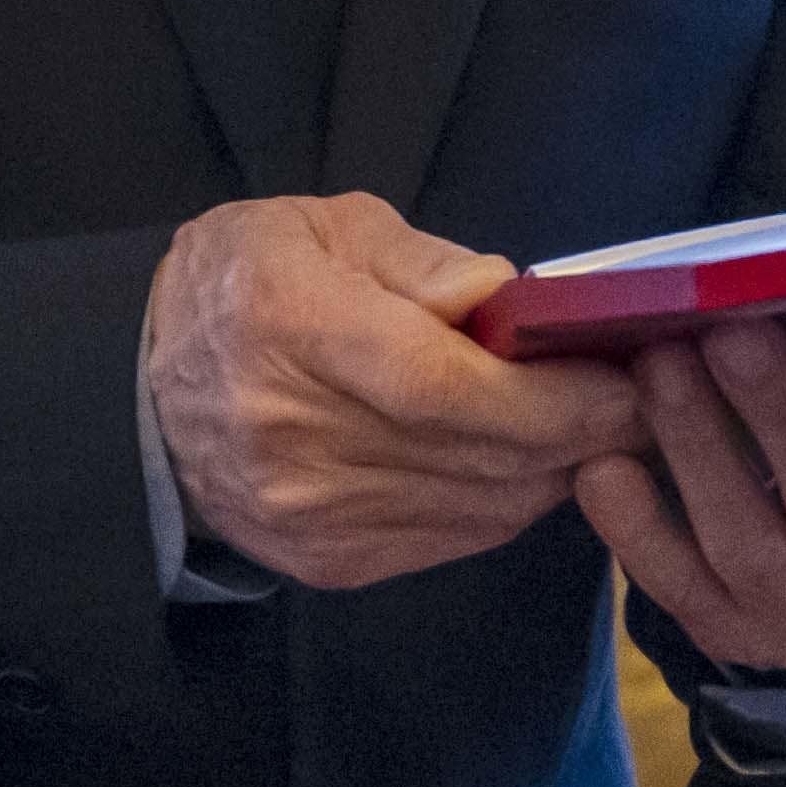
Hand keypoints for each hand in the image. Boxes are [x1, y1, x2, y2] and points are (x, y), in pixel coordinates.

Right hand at [146, 195, 647, 592]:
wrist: (142, 392)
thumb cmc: (245, 286)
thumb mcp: (321, 226)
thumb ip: (421, 261)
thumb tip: (506, 297)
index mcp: (288, 325)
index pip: (440, 384)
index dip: (546, 393)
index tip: (620, 376)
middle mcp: (291, 433)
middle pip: (474, 452)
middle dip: (579, 430)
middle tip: (643, 398)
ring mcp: (306, 511)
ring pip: (480, 505)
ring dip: (555, 470)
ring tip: (597, 425)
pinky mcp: (325, 560)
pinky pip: (454, 537)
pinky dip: (507, 501)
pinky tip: (528, 461)